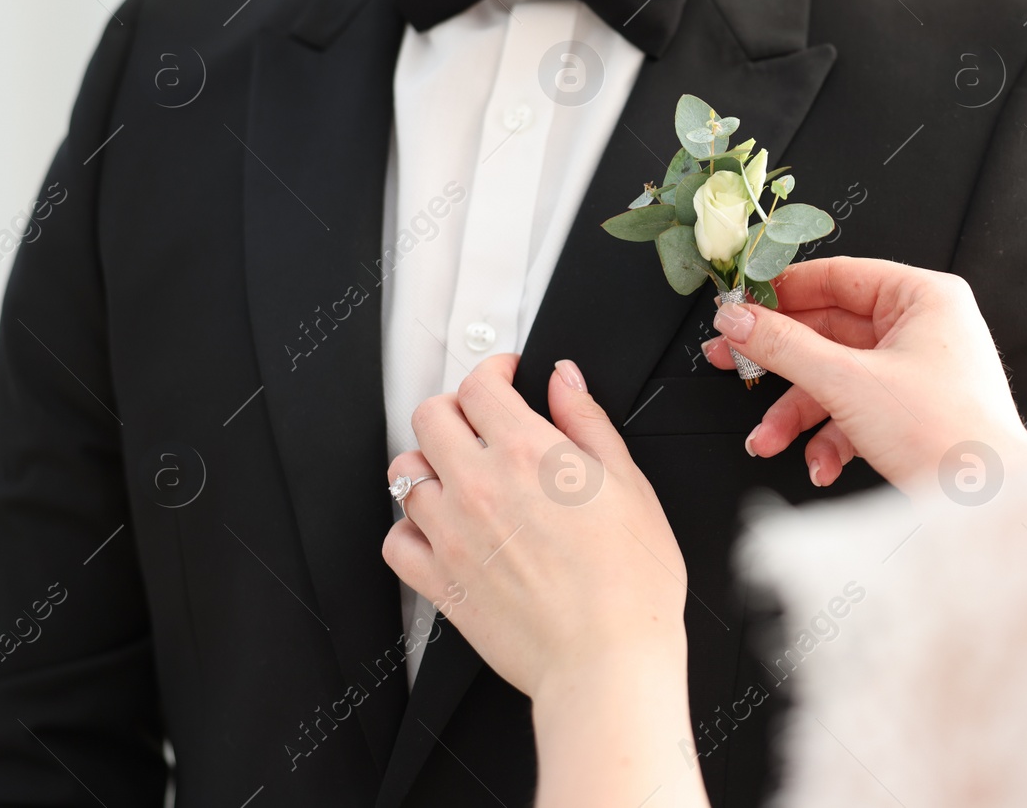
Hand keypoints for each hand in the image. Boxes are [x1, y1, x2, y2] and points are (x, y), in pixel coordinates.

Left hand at [382, 355, 708, 807]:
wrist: (607, 657)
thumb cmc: (630, 582)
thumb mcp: (628, 483)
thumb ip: (588, 422)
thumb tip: (566, 381)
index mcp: (528, 451)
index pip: (480, 384)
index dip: (493, 369)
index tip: (505, 376)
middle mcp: (479, 485)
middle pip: (430, 416)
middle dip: (455, 407)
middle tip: (479, 419)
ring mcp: (451, 534)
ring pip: (406, 473)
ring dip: (430, 464)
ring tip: (459, 473)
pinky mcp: (439, 581)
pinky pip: (396, 540)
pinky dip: (410, 528)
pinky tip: (438, 529)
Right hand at [704, 258, 1026, 490]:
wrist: (988, 505)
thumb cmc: (950, 434)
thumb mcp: (848, 382)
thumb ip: (784, 347)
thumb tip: (739, 320)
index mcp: (923, 297)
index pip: (837, 277)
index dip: (782, 292)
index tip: (740, 307)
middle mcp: (924, 328)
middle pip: (830, 332)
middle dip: (780, 363)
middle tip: (733, 362)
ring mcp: (919, 372)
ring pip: (837, 378)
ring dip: (797, 414)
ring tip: (768, 439)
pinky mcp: (912, 413)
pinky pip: (856, 412)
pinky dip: (831, 439)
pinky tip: (819, 464)